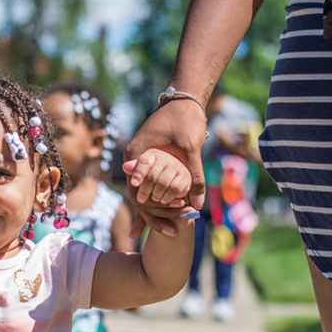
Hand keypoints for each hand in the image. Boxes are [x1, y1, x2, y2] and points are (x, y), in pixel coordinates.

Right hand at [124, 99, 207, 236]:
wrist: (185, 97)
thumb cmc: (185, 119)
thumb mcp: (191, 149)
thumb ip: (194, 176)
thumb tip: (198, 205)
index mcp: (137, 155)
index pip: (138, 193)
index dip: (152, 213)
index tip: (167, 228)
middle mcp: (134, 158)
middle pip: (140, 195)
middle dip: (156, 216)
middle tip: (171, 234)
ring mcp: (141, 158)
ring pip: (147, 190)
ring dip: (159, 208)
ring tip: (172, 229)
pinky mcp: (151, 157)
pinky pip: (153, 181)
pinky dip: (162, 194)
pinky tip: (172, 210)